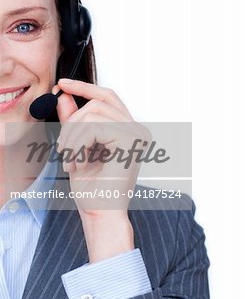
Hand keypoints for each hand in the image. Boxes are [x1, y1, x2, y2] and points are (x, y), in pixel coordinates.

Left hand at [53, 78, 150, 262]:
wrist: (100, 213)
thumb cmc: (92, 188)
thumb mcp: (76, 147)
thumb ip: (73, 121)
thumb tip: (65, 96)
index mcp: (127, 130)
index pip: (107, 97)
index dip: (84, 87)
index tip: (62, 84)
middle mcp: (136, 129)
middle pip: (96, 103)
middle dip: (72, 124)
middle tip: (64, 151)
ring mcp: (136, 134)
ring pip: (92, 114)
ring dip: (72, 137)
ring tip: (72, 161)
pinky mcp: (130, 141)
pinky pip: (94, 126)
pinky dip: (78, 144)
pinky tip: (80, 163)